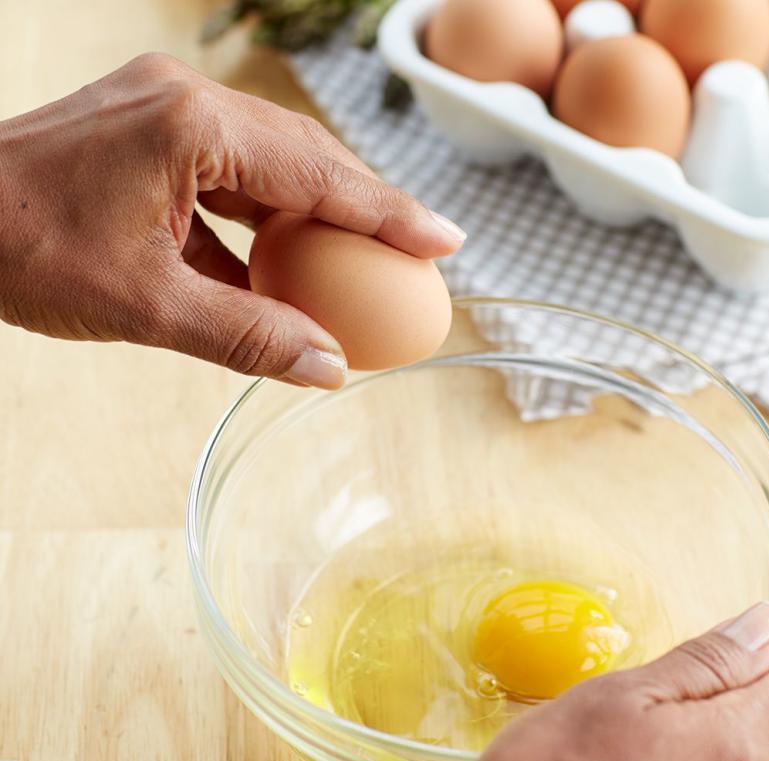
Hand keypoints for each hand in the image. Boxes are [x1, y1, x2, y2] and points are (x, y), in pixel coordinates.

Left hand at [0, 53, 464, 386]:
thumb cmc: (20, 250)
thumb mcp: (146, 307)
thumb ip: (249, 338)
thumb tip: (331, 369)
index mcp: (193, 126)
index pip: (320, 175)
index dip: (390, 213)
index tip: (446, 241)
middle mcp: (186, 102)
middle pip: (306, 159)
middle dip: (365, 210)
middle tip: (418, 256)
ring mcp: (166, 112)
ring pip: (272, 167)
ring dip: (316, 219)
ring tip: (364, 267)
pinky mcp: (150, 136)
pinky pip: (231, 179)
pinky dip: (265, 226)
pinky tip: (284, 270)